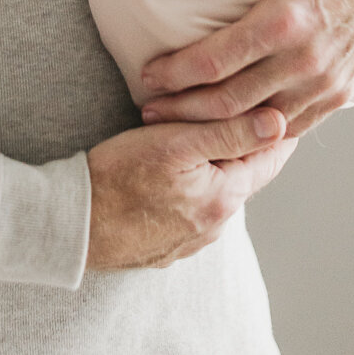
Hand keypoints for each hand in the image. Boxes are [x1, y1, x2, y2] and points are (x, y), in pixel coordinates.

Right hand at [85, 107, 295, 269]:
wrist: (70, 224)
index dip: (277, 130)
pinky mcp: (164, 248)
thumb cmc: (117, 177)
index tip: (283, 106)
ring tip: (196, 142)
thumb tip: (281, 124)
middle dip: (240, 147)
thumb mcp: (176, 143)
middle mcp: (214, 227)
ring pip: (215, 195)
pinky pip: (190, 213)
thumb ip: (231, 133)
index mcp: (224, 198)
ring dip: (212, 171)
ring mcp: (189, 242)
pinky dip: (189, 192)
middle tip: (235, 113)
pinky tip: (169, 177)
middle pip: (242, 176)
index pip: (269, 159)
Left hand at [139, 0, 353, 138]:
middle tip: (149, 109)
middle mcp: (306, 62)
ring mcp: (325, 85)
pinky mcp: (339, 97)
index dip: (175, 73)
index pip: (214, 62)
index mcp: (285, 21)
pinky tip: (226, 129)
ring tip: (177, 123)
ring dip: (213, 128)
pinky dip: (253, 134)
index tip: (148, 74)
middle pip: (229, 103)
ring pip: (256, 124)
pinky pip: (287, 128)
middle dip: (182, 110)